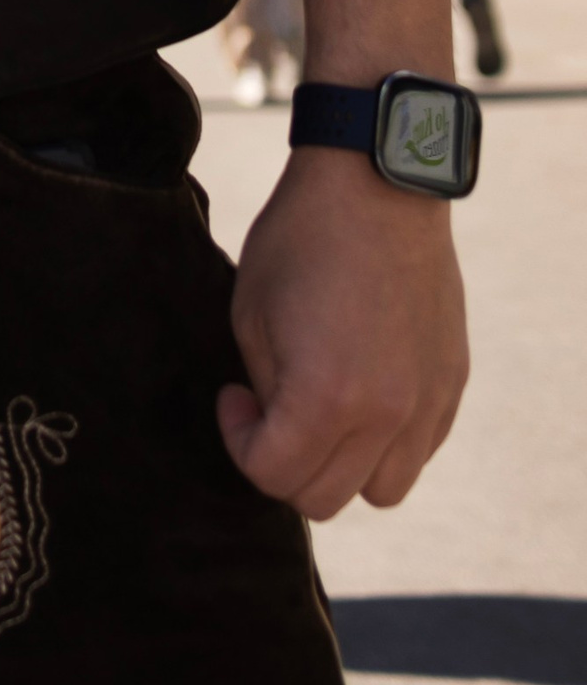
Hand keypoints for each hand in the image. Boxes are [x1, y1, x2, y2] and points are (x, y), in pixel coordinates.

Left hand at [218, 147, 468, 517]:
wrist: (377, 185)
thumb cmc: (301, 238)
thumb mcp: (252, 312)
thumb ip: (266, 389)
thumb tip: (276, 426)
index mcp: (326, 398)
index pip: (274, 478)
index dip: (240, 443)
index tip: (234, 398)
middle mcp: (386, 416)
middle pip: (325, 499)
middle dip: (284, 465)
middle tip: (268, 408)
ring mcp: (426, 405)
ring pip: (381, 490)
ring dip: (342, 466)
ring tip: (319, 411)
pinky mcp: (451, 386)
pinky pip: (417, 452)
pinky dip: (385, 443)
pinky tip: (361, 392)